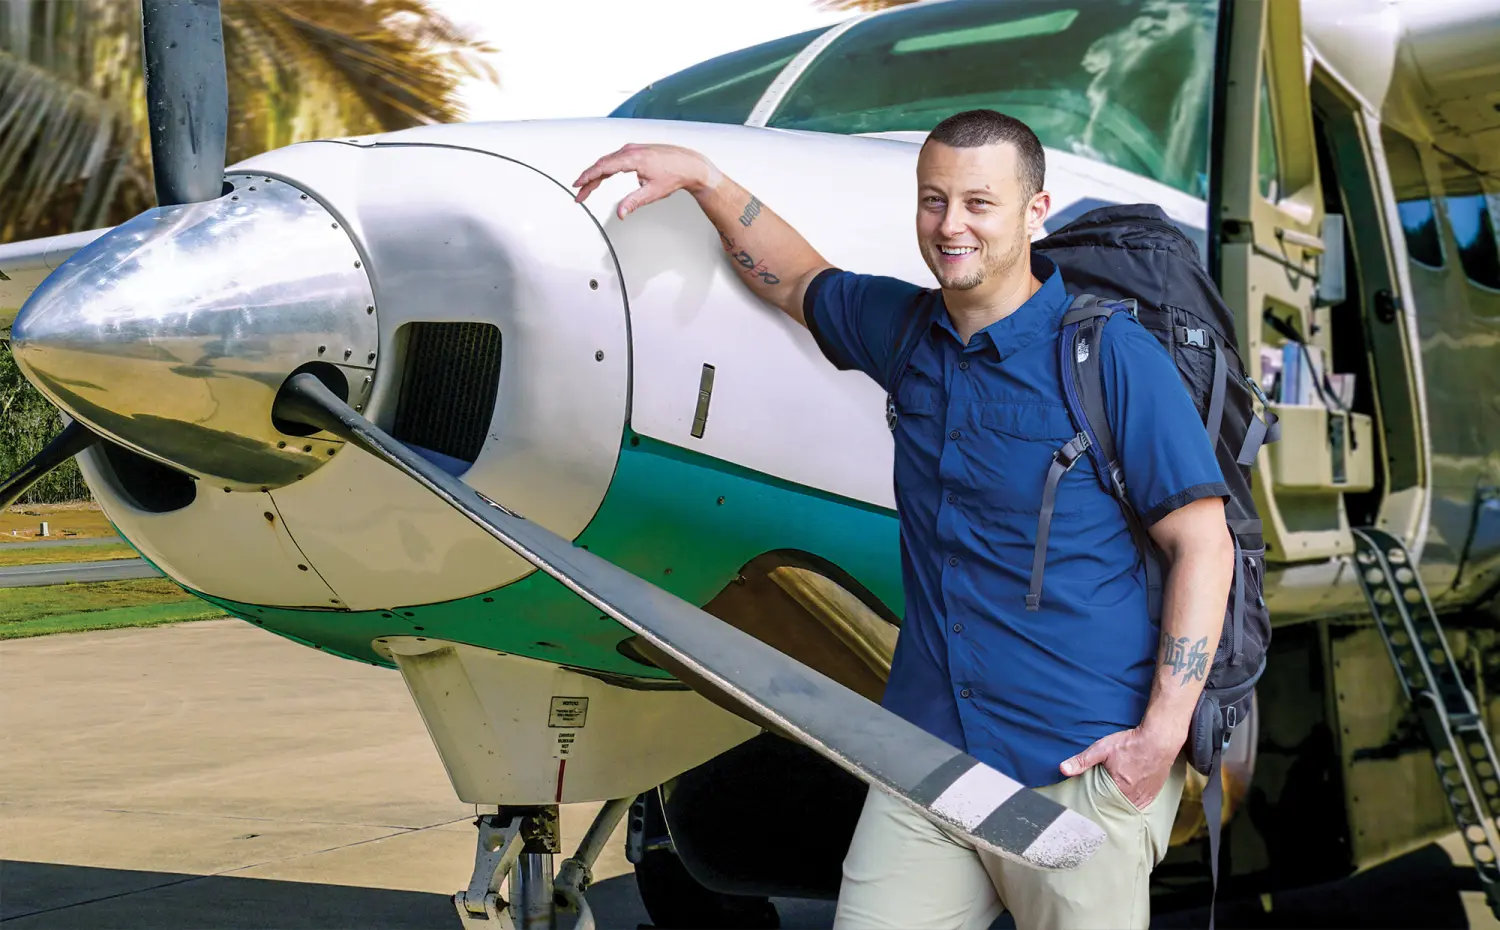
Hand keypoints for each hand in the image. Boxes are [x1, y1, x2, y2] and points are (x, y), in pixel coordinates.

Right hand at [572, 143, 722, 218]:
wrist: (691, 165)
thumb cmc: (675, 174)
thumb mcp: (653, 192)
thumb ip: (633, 202)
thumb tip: (620, 213)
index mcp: (633, 159)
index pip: (603, 168)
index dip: (587, 177)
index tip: (577, 186)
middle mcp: (631, 150)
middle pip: (602, 164)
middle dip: (588, 179)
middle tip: (580, 194)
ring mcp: (633, 149)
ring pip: (608, 161)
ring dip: (597, 174)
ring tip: (588, 188)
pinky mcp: (637, 150)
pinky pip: (616, 158)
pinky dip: (607, 168)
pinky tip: (604, 176)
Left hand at [1059, 725, 1180, 810]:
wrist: (1159, 739)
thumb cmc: (1130, 743)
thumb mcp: (1102, 748)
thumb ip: (1082, 760)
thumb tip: (1062, 769)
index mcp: (1119, 789)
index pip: (1101, 804)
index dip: (1095, 802)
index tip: (1089, 801)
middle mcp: (1133, 797)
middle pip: (1115, 807)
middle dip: (1107, 804)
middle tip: (1100, 799)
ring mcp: (1146, 797)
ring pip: (1128, 807)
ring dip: (1120, 804)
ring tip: (1112, 799)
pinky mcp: (1154, 793)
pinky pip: (1140, 804)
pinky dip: (1133, 802)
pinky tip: (1126, 797)